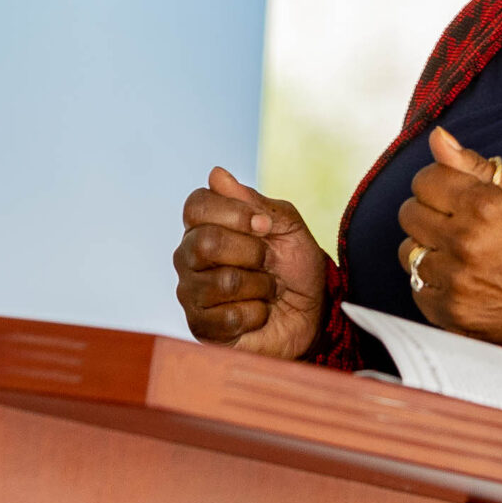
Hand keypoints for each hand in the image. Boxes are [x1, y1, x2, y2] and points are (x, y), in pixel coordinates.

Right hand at [173, 166, 326, 358]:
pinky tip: (258, 314)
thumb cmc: (296, 267)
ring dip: (261, 286)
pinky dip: (257, 314)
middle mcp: (189, 256)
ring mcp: (191, 292)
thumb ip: (255, 203)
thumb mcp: (288, 228)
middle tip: (268, 262)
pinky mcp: (201, 327)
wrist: (312, 314)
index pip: (196, 205)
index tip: (265, 226)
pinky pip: (230, 317)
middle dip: (252, 252)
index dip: (234, 213)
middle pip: (205, 242)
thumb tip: (216, 175)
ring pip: (223, 282)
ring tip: (267, 290)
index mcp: (205, 226)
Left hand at [398, 127, 501, 344]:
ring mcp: (454, 278)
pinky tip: (457, 278)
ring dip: (427, 248)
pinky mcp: (447, 310)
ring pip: (407, 251)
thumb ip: (473, 163)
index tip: (451, 194)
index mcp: (483, 205)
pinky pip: (415, 286)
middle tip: (453, 222)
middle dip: (427, 213)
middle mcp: (464, 241)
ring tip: (456, 252)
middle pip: (409, 213)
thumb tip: (437, 137)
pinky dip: (431, 282)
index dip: (437, 184)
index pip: (424, 180)